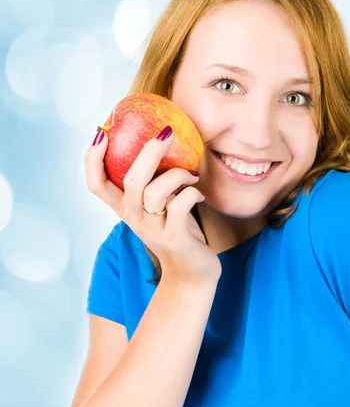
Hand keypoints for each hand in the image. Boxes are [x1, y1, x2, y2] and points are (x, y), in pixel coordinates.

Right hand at [84, 125, 220, 286]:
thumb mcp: (161, 205)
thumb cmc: (178, 230)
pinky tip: (199, 193)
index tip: (101, 134)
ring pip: (155, 191)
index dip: (93, 159)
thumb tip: (163, 139)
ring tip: (192, 174)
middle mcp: (134, 218)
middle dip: (149, 152)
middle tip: (166, 133)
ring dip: (178, 174)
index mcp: (125, 208)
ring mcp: (153, 229)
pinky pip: (180, 205)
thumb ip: (156, 181)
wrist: (191, 273)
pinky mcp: (174, 238)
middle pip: (130, 181)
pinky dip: (192, 192)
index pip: (96, 184)